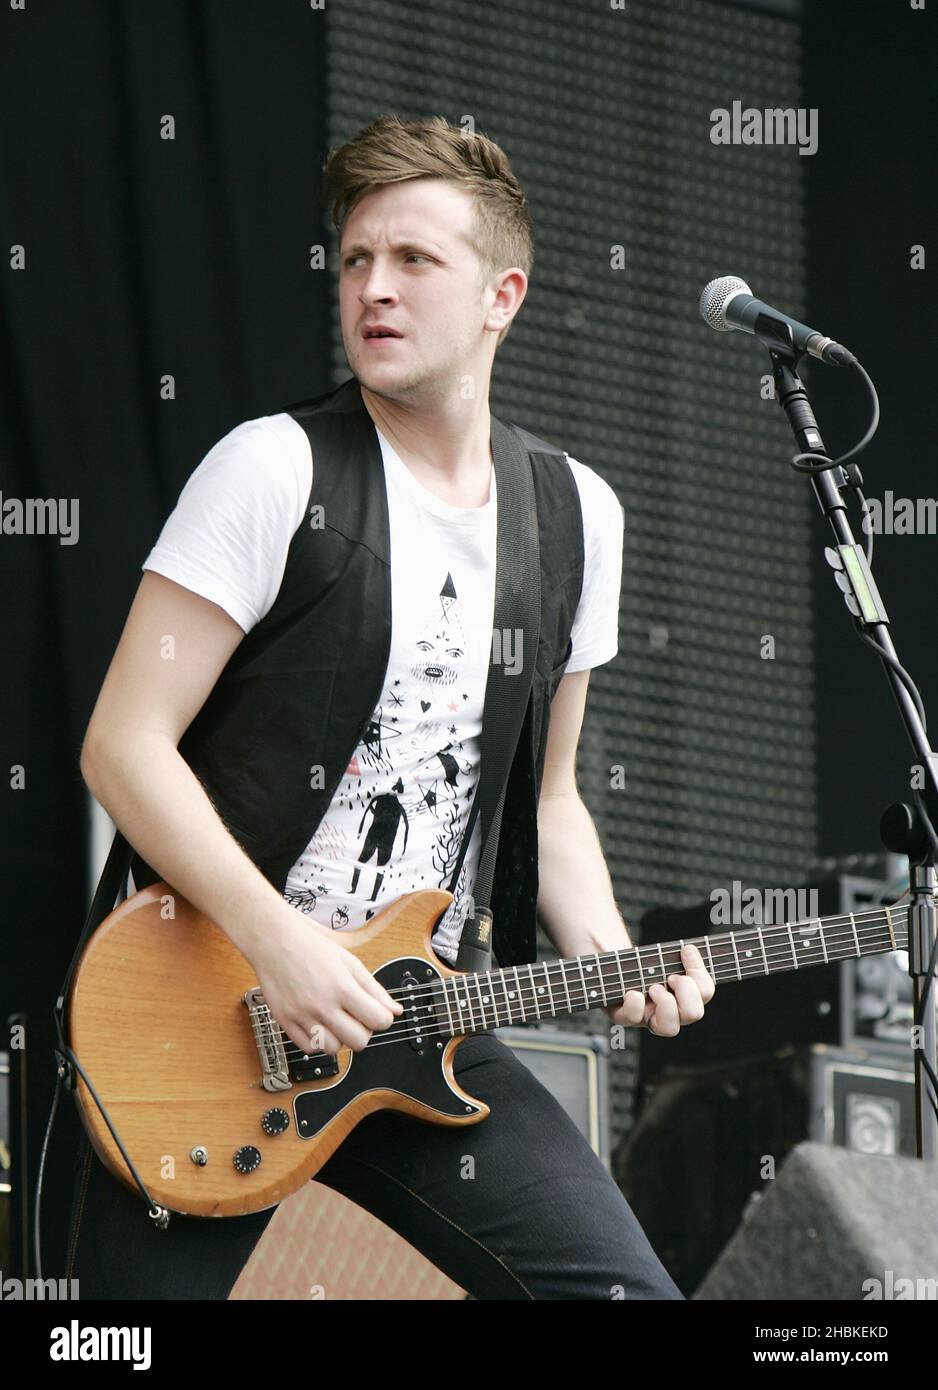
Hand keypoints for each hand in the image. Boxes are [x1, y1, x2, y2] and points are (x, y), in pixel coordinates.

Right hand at [250, 908, 403, 1056]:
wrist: (275, 943)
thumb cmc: (312, 948)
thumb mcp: (350, 962)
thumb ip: (374, 989)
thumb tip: (395, 1010)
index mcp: (342, 987)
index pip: (378, 1020)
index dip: (383, 1018)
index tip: (377, 1013)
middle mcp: (322, 1005)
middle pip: (358, 1042)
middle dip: (363, 1031)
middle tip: (356, 1017)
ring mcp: (302, 1016)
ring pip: (333, 1050)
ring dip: (339, 1039)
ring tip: (335, 1020)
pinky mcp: (285, 1022)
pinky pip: (308, 1048)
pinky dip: (316, 1041)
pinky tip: (318, 1024)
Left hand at [603, 943, 714, 1035]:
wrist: (603, 960)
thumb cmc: (632, 958)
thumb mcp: (656, 955)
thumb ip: (675, 955)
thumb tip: (689, 949)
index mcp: (681, 994)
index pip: (705, 992)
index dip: (699, 972)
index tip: (685, 950)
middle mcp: (667, 1010)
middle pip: (695, 1013)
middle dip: (687, 991)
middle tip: (670, 977)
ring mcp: (645, 1016)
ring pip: (670, 1028)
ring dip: (666, 1003)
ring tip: (653, 987)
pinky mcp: (621, 1014)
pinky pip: (633, 1018)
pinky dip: (635, 1004)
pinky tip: (630, 991)